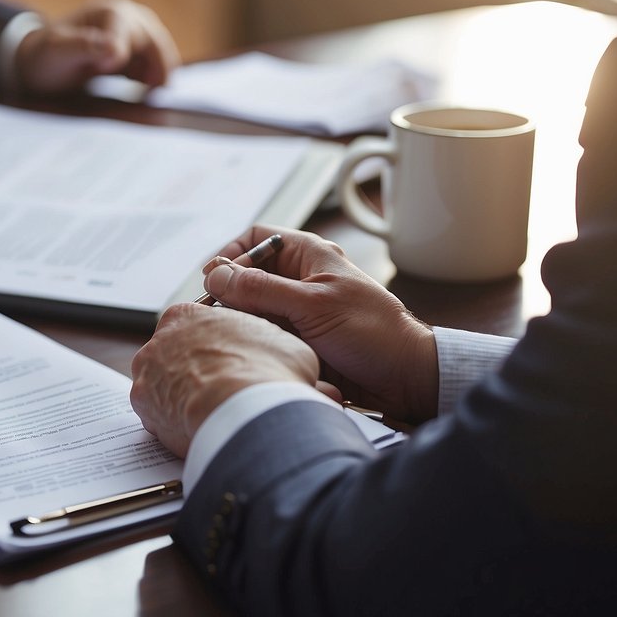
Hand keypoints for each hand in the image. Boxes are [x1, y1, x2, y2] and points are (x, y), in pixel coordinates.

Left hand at [14, 0, 179, 93]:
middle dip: (158, 67)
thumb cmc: (44, 58)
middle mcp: (127, 18)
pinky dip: (154, 79)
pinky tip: (145, 94)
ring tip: (150, 96)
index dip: (122, 53)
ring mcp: (133, 35)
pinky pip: (154, 65)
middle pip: (155, 41)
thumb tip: (114, 49)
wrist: (39, 66)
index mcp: (109, 11)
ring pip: (159, 54)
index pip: (129, 32)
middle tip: (153, 94)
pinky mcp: (135, 54)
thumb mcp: (56, 52)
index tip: (106, 70)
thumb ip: (83, 47)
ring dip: (159, 74)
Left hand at [131, 303, 319, 457]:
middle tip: (226, 392)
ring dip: (186, 398)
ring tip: (216, 415)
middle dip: (199, 373)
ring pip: (166, 385)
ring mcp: (147, 374)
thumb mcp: (291, 350)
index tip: (234, 362)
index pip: (197, 325)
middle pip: (177, 356)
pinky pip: (160, 414)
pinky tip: (201, 429)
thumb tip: (321, 390)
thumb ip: (290, 362)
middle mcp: (159, 340)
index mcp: (189, 315)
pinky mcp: (142, 407)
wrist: (243, 409)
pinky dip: (177, 422)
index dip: (218, 347)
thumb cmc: (266, 372)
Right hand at [202, 225, 438, 421]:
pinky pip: (263, 335)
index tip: (212, 277)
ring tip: (236, 336)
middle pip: (247, 276)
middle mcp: (299, 280)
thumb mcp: (313, 305)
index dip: (231, 253)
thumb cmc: (372, 332)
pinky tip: (252, 352)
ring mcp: (297, 311)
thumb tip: (215, 275)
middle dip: (229, 294)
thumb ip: (261, 288)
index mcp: (308, 256)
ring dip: (241, 322)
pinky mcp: (297, 339)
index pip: (256, 239)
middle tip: (217, 315)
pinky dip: (254, 341)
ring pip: (251, 309)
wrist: (404, 378)